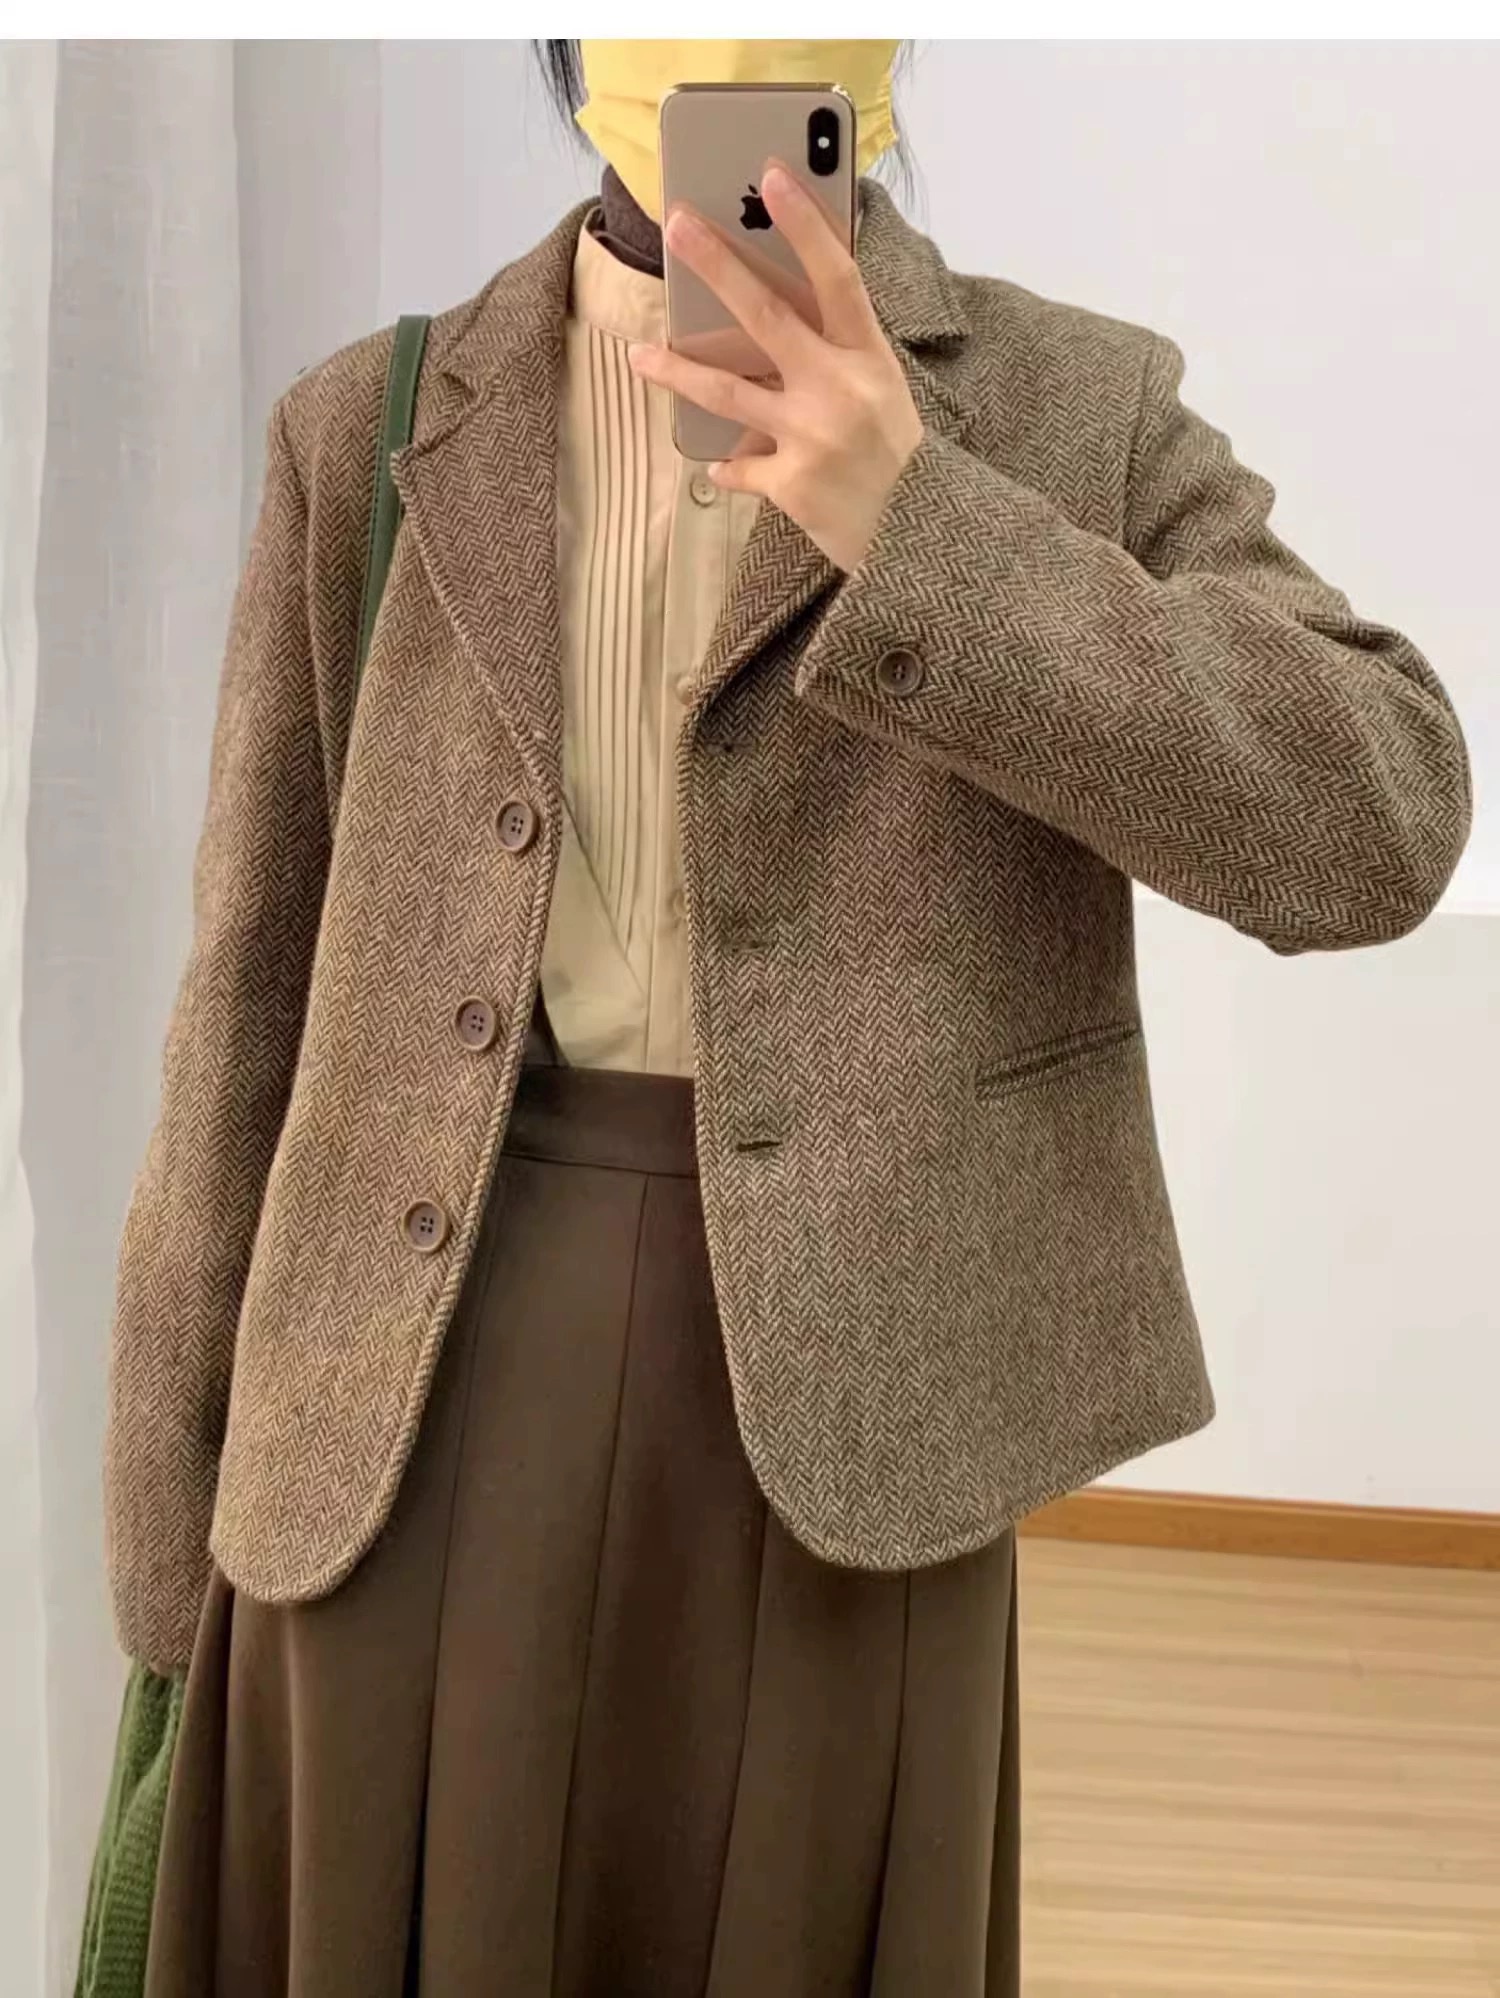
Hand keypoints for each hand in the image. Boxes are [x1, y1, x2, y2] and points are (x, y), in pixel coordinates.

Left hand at [627, 161, 924, 573]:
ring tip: (639, 355)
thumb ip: (838, 354)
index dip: (805, 225)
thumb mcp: (883, 391)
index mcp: (868, 357)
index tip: (774, 175)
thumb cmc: (898, 456)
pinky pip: (740, 467)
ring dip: (677, 371)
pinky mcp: (789, 484)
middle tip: (677, 226)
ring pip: (727, 392)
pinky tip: (720, 465)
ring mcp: (810, 436)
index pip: (837, 277)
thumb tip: (774, 323)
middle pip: (766, 316)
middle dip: (718, 266)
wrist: (920, 536)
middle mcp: (838, 389)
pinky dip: (730, 467)